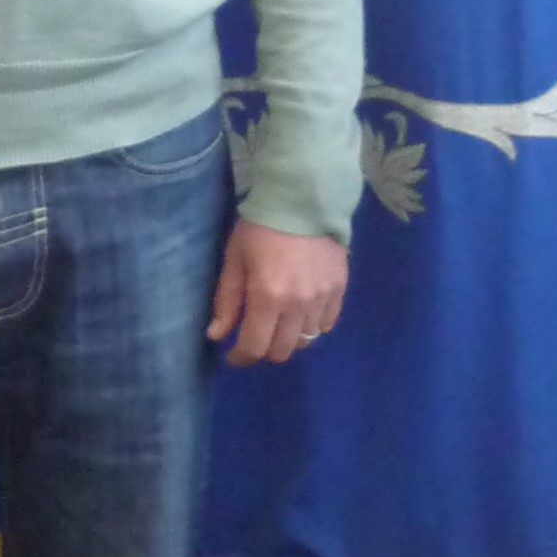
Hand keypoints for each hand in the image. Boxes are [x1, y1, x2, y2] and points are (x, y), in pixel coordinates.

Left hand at [206, 223, 346, 365]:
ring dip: (287, 338)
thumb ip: (226, 300)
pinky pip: (327, 324)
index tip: (232, 355)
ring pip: (306, 340)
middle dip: (264, 350)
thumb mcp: (235, 259)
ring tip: (277, 322)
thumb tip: (216, 335)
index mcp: (268, 298)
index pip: (255, 347)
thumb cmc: (260, 227)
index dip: (241, 357)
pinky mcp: (340, 290)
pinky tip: (301, 311)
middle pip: (282, 351)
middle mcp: (298, 306)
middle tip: (254, 335)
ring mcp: (323, 299)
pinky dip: (311, 325)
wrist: (303, 199)